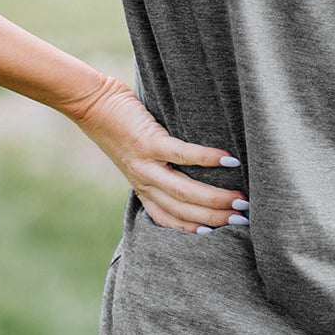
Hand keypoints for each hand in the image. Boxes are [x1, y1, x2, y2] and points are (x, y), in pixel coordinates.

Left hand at [62, 74, 248, 232]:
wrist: (90, 103)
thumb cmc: (120, 124)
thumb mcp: (137, 155)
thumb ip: (160, 166)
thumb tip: (196, 167)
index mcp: (143, 187)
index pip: (170, 219)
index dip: (196, 229)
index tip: (222, 232)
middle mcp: (143, 181)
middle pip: (182, 210)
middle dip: (215, 217)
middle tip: (244, 218)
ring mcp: (145, 164)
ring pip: (183, 191)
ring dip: (215, 198)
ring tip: (241, 199)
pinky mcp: (148, 142)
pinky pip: (182, 155)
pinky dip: (207, 159)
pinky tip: (228, 160)